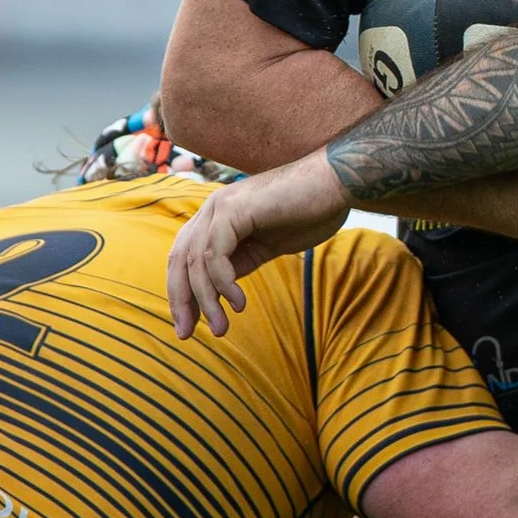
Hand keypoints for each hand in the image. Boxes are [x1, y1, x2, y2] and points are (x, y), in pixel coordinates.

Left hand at [165, 152, 352, 337]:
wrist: (337, 184)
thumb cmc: (310, 212)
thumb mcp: (267, 245)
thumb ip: (240, 261)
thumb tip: (218, 290)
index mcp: (218, 216)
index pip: (185, 257)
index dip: (182, 292)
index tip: (189, 325)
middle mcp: (213, 208)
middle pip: (180, 259)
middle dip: (182, 300)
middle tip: (187, 334)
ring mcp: (221, 206)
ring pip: (196, 262)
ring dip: (207, 300)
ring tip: (222, 327)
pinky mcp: (234, 209)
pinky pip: (215, 255)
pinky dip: (223, 284)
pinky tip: (239, 303)